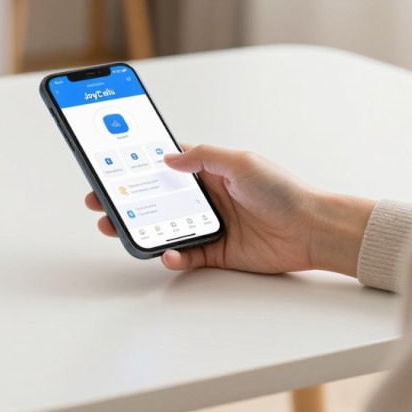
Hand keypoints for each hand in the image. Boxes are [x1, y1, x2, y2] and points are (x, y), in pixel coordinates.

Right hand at [85, 144, 374, 274]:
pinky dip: (172, 255)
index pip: (166, 166)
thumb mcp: (240, 162)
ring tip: (116, 227)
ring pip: (164, 228)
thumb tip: (168, 156)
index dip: (139, 166)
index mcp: (210, 172)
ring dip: (139, 228)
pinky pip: (186, 255)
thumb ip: (202, 157)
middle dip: (126, 200)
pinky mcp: (217, 252)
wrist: (311, 229)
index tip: (112, 166)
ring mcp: (210, 225)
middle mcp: (207, 198)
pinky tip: (166, 252)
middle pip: (156, 199)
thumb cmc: (283, 191)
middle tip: (100, 201)